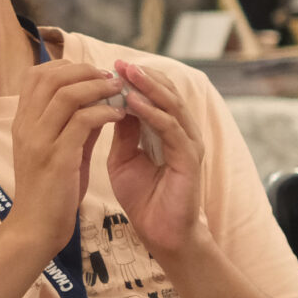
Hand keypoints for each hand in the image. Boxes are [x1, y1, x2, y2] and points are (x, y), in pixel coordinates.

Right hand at [3, 58, 127, 267]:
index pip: (36, 75)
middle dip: (84, 71)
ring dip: (97, 87)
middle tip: (110, 77)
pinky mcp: (57, 158)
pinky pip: (82, 121)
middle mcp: (26, 126)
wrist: (35, 229)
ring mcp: (39, 141)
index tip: (92, 73)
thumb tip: (98, 99)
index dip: (66, 67)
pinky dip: (104, 112)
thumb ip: (73, 124)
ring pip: (67, 94)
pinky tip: (119, 115)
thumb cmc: (49, 192)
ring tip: (119, 90)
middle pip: (51, 77)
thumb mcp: (58, 151)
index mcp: (22, 122)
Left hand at [107, 59, 206, 257]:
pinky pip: (171, 129)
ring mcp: (188, 144)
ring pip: (171, 105)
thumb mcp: (123, 159)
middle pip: (166, 93)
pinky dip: (152, 114)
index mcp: (168, 130)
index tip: (108, 67)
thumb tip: (110, 104)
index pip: (155, 94)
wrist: (161, 235)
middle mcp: (182, 132)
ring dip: (148, 87)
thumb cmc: (144, 198)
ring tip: (126, 73)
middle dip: (142, 76)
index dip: (135, 79)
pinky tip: (132, 103)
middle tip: (118, 62)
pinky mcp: (189, 159)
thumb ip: (122, 133)